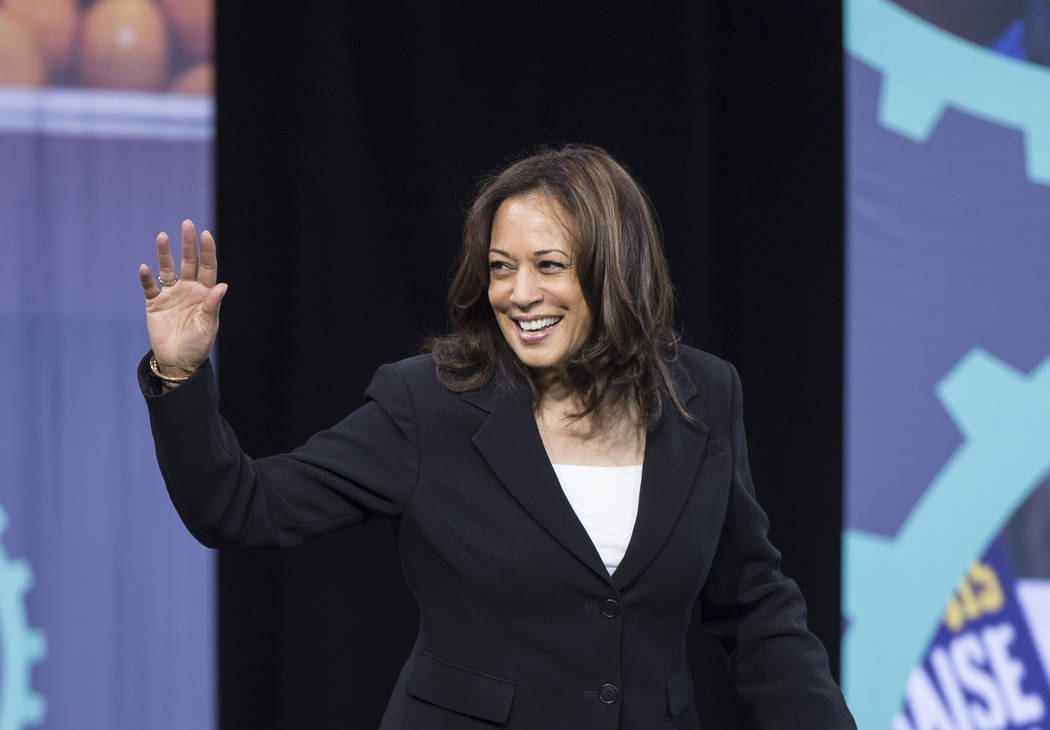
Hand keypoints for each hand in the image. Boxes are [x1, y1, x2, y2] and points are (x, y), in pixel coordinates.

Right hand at [139, 219, 227, 377]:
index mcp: (205, 293)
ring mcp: (171, 294)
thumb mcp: (208, 327)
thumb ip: (212, 306)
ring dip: (164, 254)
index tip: (205, 234)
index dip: (207, 251)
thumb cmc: (198, 345)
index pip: (207, 267)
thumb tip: (222, 286)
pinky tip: (144, 268)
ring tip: (162, 237)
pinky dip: (146, 278)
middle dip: (188, 244)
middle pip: (188, 262)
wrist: (178, 361)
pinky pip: (150, 287)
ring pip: (167, 269)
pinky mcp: (154, 303)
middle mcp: (188, 289)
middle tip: (187, 224)